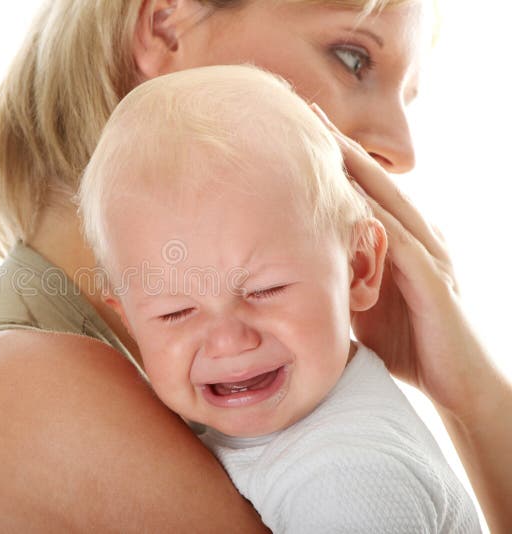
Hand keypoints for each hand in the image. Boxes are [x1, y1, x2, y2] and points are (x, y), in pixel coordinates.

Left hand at [310, 103, 496, 418]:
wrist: (460, 384)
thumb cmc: (410, 345)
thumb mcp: (363, 304)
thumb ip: (341, 278)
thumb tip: (295, 272)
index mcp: (401, 240)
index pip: (364, 190)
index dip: (335, 160)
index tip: (300, 130)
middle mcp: (418, 237)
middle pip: (375, 183)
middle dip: (342, 147)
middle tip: (308, 112)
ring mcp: (430, 256)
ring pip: (389, 202)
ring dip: (358, 170)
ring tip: (325, 139)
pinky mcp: (434, 282)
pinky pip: (402, 245)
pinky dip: (377, 221)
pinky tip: (353, 200)